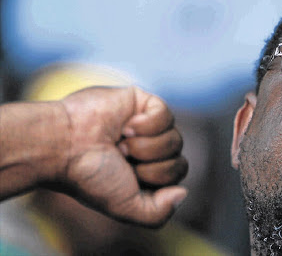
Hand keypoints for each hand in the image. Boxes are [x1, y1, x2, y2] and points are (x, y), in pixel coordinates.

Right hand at [55, 86, 187, 226]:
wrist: (64, 145)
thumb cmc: (90, 176)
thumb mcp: (125, 206)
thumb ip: (157, 213)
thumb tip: (182, 193)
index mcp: (144, 172)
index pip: (176, 177)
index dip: (155, 179)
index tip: (126, 176)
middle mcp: (148, 149)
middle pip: (179, 161)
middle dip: (151, 165)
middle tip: (121, 157)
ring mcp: (147, 125)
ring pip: (175, 139)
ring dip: (146, 146)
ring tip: (120, 143)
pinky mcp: (142, 102)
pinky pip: (167, 115)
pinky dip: (147, 124)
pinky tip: (126, 126)